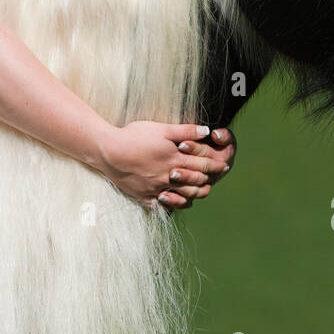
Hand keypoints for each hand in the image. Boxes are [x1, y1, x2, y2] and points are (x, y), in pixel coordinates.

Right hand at [93, 121, 233, 211]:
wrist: (108, 152)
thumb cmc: (134, 136)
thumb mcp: (161, 128)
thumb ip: (185, 131)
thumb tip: (206, 131)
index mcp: (175, 159)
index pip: (203, 165)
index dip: (216, 165)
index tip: (225, 165)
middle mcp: (169, 177)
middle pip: (196, 182)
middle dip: (209, 178)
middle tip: (217, 176)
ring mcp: (157, 189)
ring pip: (184, 196)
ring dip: (195, 193)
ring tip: (202, 189)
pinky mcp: (145, 197)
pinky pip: (163, 205)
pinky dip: (173, 203)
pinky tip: (175, 200)